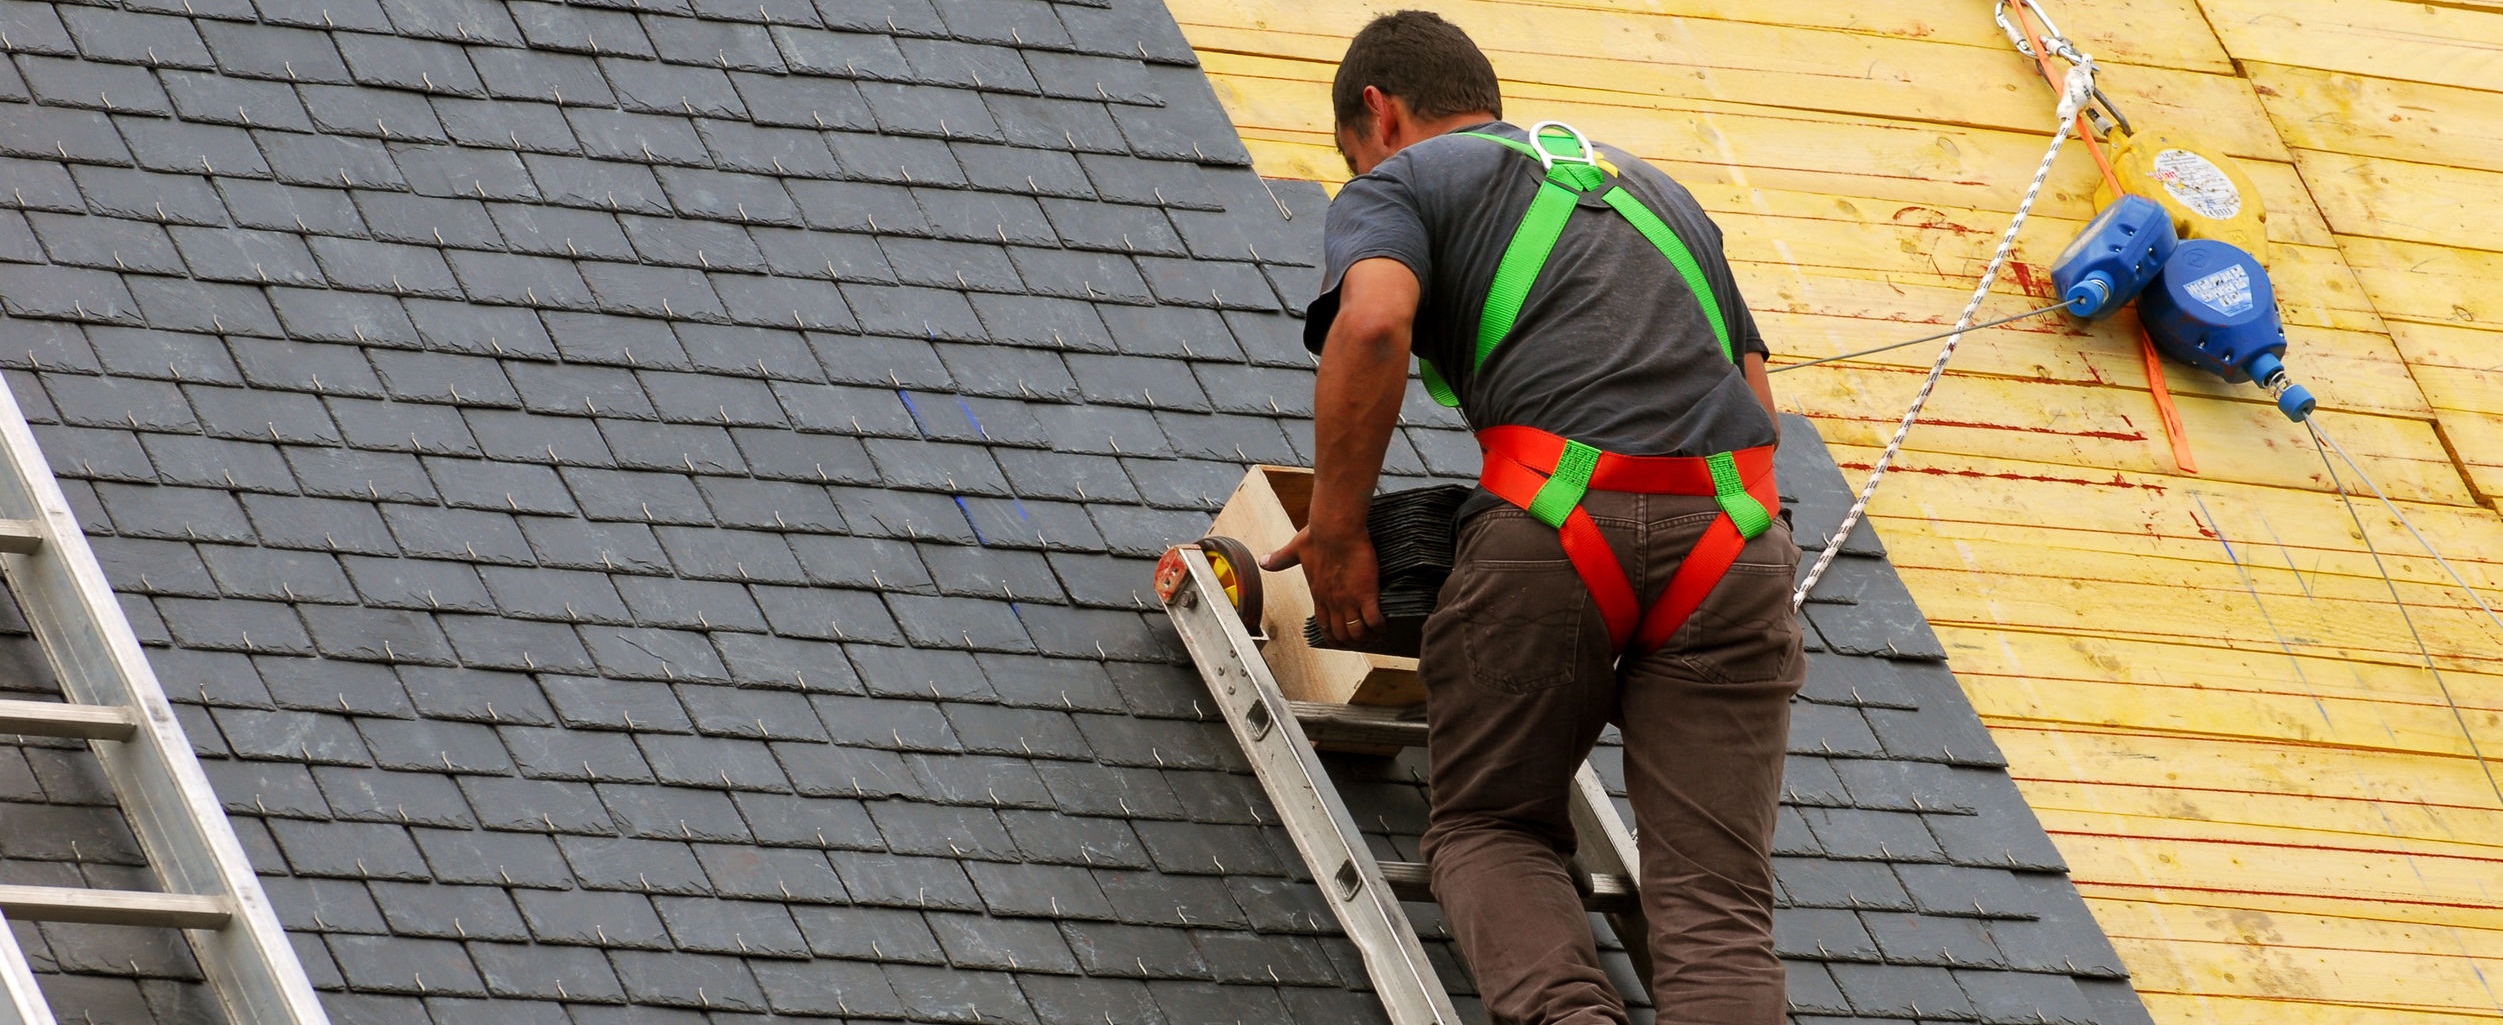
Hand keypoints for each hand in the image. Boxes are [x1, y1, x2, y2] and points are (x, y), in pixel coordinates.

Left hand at [1263, 526, 1383, 644]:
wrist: (1336, 529)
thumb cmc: (1318, 536)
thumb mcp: (1295, 550)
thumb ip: (1280, 559)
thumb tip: (1263, 562)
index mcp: (1318, 594)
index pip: (1323, 625)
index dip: (1332, 636)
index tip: (1340, 639)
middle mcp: (1332, 602)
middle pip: (1341, 634)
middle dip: (1351, 642)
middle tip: (1362, 641)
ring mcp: (1349, 600)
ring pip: (1356, 632)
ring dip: (1366, 637)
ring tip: (1376, 635)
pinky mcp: (1366, 594)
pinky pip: (1374, 620)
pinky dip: (1379, 627)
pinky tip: (1384, 625)